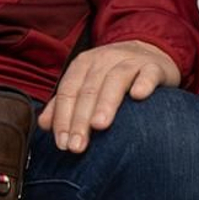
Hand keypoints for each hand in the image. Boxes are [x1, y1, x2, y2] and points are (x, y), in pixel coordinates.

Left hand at [38, 40, 179, 152]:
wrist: (150, 53)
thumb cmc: (113, 76)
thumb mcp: (87, 84)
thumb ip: (65, 103)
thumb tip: (44, 124)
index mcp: (84, 64)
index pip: (68, 91)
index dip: (63, 117)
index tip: (62, 143)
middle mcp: (105, 59)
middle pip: (89, 89)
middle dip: (80, 119)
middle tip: (77, 146)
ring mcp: (131, 61)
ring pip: (116, 79)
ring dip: (106, 102)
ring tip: (99, 125)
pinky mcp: (155, 66)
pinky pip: (149, 73)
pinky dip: (143, 83)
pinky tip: (138, 96)